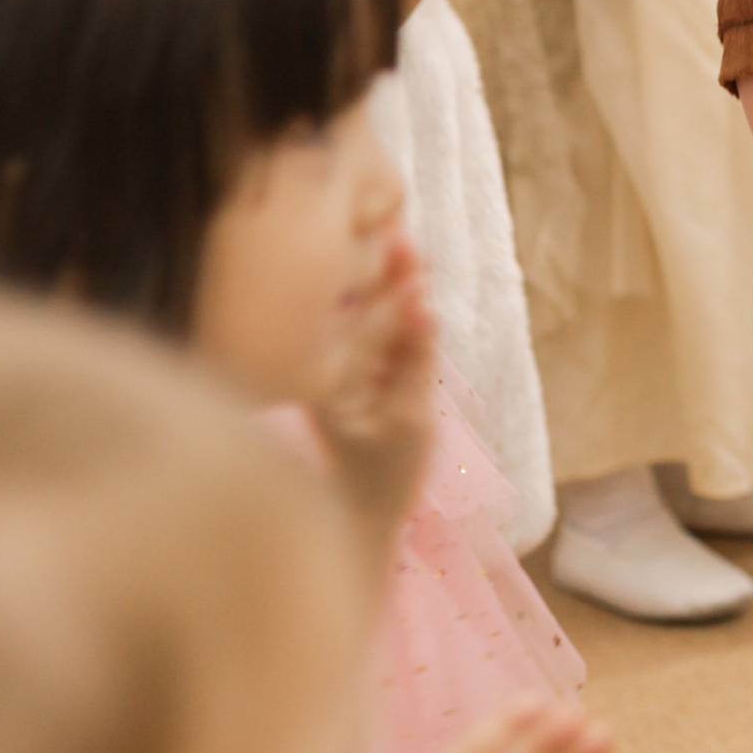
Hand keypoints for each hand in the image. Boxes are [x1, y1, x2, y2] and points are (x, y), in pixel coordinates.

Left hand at [311, 226, 438, 543]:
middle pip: (358, 312)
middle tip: (407, 241)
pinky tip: (411, 280)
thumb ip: (417, 363)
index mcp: (327, 383)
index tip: (410, 263)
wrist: (359, 512)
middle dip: (386, 278)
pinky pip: (376, 332)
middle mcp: (326, 370)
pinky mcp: (356, 372)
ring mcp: (339, 370)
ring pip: (368, 318)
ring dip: (392, 286)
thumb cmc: (384, 475)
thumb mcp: (411, 421)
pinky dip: (396, 309)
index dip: (389, 298)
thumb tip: (426, 311)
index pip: (361, 330)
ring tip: (410, 250)